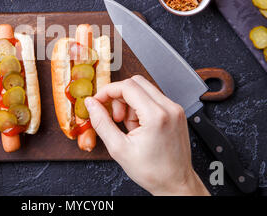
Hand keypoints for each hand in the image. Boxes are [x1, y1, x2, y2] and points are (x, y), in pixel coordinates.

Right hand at [85, 75, 209, 195]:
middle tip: (113, 115)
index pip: (127, 86)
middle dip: (119, 96)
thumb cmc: (152, 171)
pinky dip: (140, 107)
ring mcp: (175, 109)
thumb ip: (101, 122)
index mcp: (156, 116)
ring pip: (144, 89)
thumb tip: (91, 104)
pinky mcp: (176, 112)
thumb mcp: (118, 148)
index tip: (98, 101)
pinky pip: (153, 98)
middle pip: (136, 82)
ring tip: (128, 126)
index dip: (108, 91)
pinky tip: (138, 126)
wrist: (175, 183)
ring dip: (130, 102)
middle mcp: (169, 108)